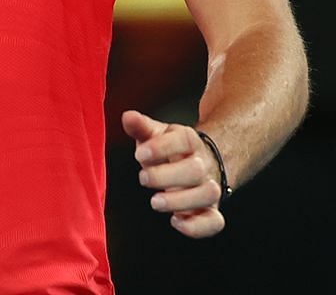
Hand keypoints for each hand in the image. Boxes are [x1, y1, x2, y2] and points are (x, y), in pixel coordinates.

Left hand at [122, 109, 225, 237]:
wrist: (200, 162)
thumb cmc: (170, 149)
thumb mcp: (155, 133)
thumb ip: (140, 127)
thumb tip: (128, 116)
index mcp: (189, 142)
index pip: (183, 140)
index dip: (162, 147)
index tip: (140, 154)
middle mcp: (203, 165)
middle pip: (195, 170)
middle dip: (166, 176)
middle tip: (143, 178)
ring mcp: (209, 188)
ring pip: (208, 195)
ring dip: (181, 201)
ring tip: (156, 201)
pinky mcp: (210, 211)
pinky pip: (215, 222)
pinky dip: (197, 227)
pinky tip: (176, 222)